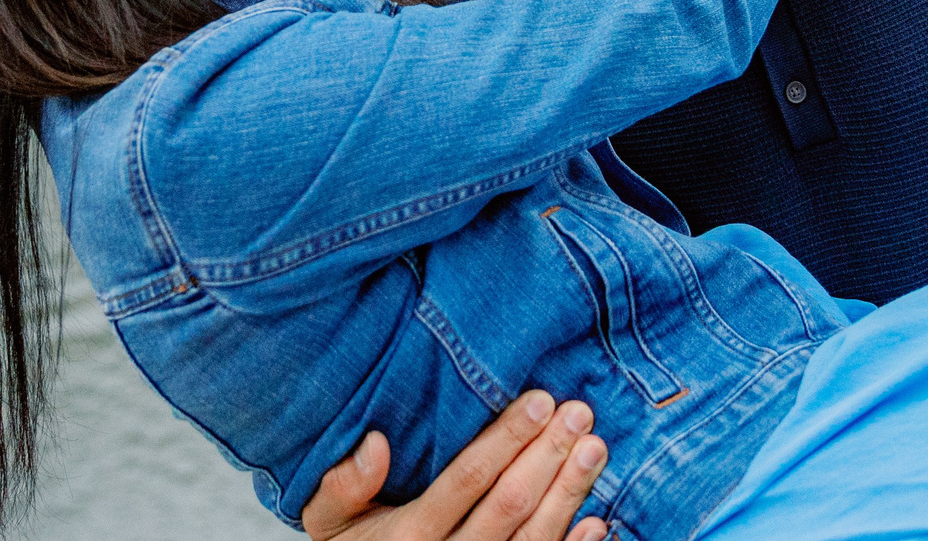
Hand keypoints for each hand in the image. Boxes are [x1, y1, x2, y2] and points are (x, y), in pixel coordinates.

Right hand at [301, 391, 609, 540]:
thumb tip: (375, 443)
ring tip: (596, 448)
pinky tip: (597, 521)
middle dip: (548, 457)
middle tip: (579, 412)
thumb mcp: (330, 519)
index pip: (468, 479)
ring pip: (533, 538)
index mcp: (409, 535)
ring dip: (569, 493)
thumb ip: (343, 484)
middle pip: (510, 506)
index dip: (507, 440)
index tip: (540, 401)